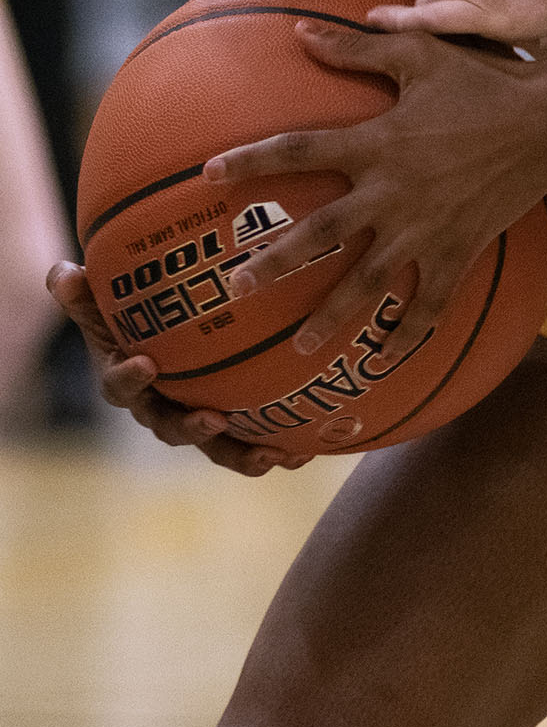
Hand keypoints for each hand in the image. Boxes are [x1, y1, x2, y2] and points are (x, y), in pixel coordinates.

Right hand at [46, 260, 309, 474]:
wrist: (172, 329)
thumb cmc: (137, 314)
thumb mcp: (111, 299)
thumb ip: (87, 291)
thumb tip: (63, 271)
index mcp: (128, 379)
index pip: (119, 384)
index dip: (128, 378)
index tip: (145, 363)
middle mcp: (160, 407)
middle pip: (170, 427)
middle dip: (191, 428)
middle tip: (214, 420)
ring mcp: (197, 417)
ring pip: (216, 447)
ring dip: (242, 455)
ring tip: (273, 454)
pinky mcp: (233, 423)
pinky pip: (251, 443)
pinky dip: (276, 450)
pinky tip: (304, 454)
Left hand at [205, 20, 546, 365]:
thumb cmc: (487, 80)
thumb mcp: (422, 54)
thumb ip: (359, 48)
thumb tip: (300, 34)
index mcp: (377, 141)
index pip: (299, 150)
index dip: (252, 160)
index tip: (210, 174)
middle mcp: (392, 192)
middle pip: (320, 234)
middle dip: (275, 263)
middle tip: (237, 286)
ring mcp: (425, 228)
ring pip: (367, 282)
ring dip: (331, 315)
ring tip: (300, 343)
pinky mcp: (458, 250)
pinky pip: (429, 305)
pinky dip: (408, 336)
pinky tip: (387, 360)